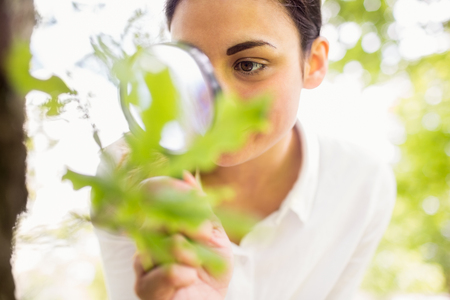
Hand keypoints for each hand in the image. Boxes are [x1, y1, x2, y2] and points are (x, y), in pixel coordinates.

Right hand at [133, 172, 233, 299]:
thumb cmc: (211, 268)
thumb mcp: (214, 233)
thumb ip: (201, 206)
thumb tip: (186, 174)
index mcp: (164, 220)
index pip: (151, 191)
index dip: (169, 187)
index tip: (194, 197)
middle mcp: (148, 236)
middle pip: (155, 212)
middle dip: (187, 223)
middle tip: (205, 234)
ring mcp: (143, 260)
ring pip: (161, 242)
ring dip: (187, 251)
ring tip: (197, 263)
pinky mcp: (143, 286)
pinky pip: (161, 272)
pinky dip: (180, 274)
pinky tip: (189, 277)